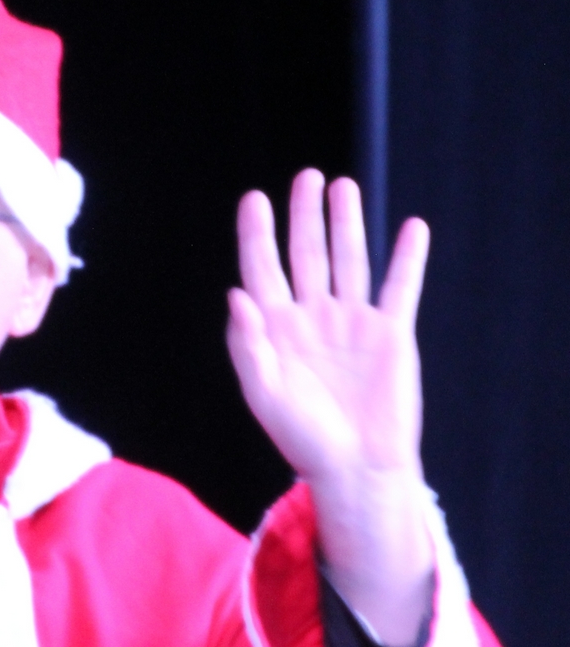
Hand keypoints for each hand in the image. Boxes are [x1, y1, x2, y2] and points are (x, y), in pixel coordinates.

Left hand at [227, 169, 432, 646]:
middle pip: (306, 255)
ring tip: (343, 186)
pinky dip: (406, 258)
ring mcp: (352, 323)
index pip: (263, 270)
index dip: (257, 235)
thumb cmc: (302, 438)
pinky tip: (411, 227)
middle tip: (306, 177)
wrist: (355, 469)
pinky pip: (400, 288)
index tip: (254, 199)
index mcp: (275, 329)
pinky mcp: (390, 334)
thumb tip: (236, 294)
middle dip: (305, 216)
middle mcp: (312, 318)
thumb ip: (247, 344)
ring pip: (348, 261)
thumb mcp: (264, 393)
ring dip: (347, 224)